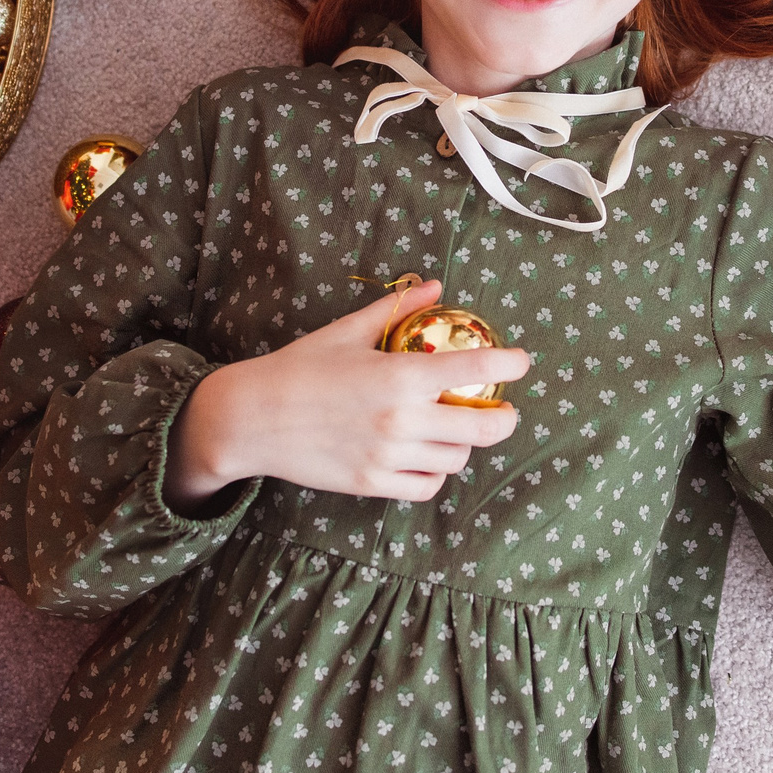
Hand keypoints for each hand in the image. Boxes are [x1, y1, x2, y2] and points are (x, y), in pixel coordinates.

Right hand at [162, 279, 531, 510]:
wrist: (250, 419)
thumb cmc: (298, 368)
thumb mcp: (347, 331)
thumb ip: (396, 311)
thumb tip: (434, 286)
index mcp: (399, 375)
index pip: (475, 370)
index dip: (509, 364)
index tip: (521, 362)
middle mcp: (401, 419)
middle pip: (482, 428)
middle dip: (503, 419)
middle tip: (503, 410)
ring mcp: (388, 456)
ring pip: (456, 459)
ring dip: (463, 445)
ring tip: (455, 430)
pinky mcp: (372, 484)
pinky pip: (426, 486)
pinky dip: (435, 473)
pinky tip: (427, 458)